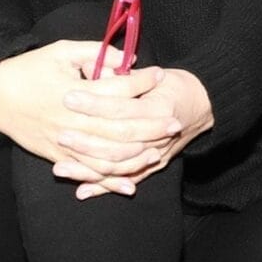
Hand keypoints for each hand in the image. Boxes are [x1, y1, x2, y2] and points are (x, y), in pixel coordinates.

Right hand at [0, 39, 163, 171]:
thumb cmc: (29, 69)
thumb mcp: (60, 51)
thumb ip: (94, 53)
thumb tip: (125, 59)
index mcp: (74, 93)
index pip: (117, 90)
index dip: (141, 81)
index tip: (159, 74)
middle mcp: (72, 122)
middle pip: (120, 127)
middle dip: (150, 125)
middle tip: (173, 120)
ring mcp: (65, 143)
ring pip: (108, 156)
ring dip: (137, 155)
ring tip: (160, 149)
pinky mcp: (59, 158)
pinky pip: (89, 173)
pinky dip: (111, 181)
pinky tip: (132, 184)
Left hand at [52, 68, 214, 199]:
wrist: (202, 104)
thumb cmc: (172, 85)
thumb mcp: (153, 73)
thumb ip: (123, 73)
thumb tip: (94, 69)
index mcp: (159, 107)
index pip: (121, 107)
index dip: (94, 103)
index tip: (68, 97)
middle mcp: (160, 135)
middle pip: (118, 141)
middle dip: (86, 140)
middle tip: (60, 135)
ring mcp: (156, 154)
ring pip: (119, 167)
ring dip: (88, 169)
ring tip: (59, 167)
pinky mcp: (151, 167)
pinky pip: (124, 180)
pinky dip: (104, 188)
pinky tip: (81, 192)